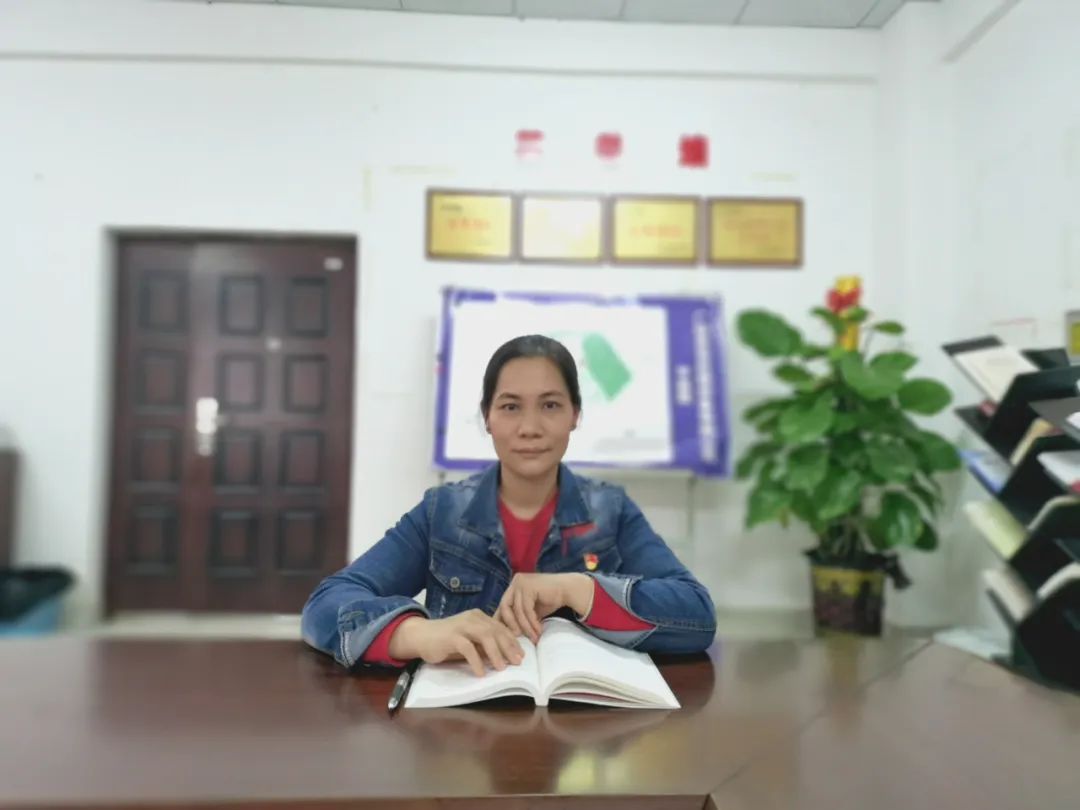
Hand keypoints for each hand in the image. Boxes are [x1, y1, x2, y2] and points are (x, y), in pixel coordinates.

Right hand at [387, 610, 523, 676]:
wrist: (421, 636)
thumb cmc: (447, 640)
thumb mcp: (469, 641)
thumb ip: (483, 645)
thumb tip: (503, 656)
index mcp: (479, 617)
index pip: (500, 627)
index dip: (512, 641)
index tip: (521, 654)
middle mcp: (472, 618)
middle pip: (495, 631)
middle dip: (508, 647)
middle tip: (517, 662)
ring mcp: (461, 625)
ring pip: (485, 636)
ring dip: (496, 653)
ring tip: (501, 668)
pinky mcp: (451, 636)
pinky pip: (468, 648)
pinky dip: (476, 661)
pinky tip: (480, 673)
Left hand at [495, 573, 593, 643]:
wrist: (568, 590)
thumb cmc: (549, 600)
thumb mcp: (530, 610)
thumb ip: (519, 616)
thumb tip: (506, 634)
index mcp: (513, 586)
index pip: (503, 606)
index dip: (505, 623)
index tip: (510, 638)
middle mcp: (515, 582)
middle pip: (505, 607)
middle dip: (512, 625)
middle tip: (519, 638)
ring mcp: (521, 583)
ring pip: (518, 610)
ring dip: (526, 627)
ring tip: (533, 638)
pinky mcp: (529, 587)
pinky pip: (527, 609)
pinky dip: (532, 622)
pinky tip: (539, 631)